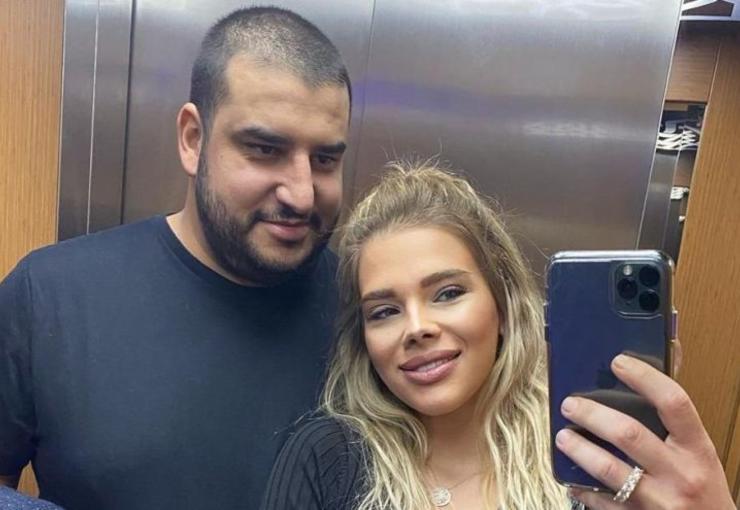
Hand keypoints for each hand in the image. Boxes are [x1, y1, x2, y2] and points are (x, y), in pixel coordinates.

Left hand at [554, 354, 734, 509]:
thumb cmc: (703, 487)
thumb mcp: (699, 453)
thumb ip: (675, 421)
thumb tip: (650, 372)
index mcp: (697, 449)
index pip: (673, 403)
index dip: (645, 377)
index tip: (618, 361)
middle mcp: (680, 473)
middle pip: (629, 434)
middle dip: (592, 415)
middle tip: (570, 404)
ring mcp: (660, 501)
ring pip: (609, 469)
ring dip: (579, 449)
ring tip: (563, 436)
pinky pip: (604, 503)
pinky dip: (583, 488)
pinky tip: (572, 478)